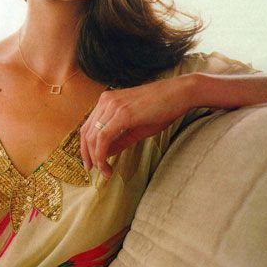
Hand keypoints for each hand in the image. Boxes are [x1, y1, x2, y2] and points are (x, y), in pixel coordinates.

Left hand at [80, 74, 195, 178]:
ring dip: (96, 158)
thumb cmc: (162, 109)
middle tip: (95, 171)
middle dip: (88, 156)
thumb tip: (105, 154)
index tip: (91, 163)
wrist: (180, 94)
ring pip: (93, 137)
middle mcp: (106, 101)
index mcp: (107, 101)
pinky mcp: (122, 113)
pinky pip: (103, 137)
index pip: (87, 127)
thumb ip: (119, 140)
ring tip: (105, 172)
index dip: (86, 148)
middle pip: (86, 132)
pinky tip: (107, 165)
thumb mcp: (136, 127)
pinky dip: (101, 154)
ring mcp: (113, 105)